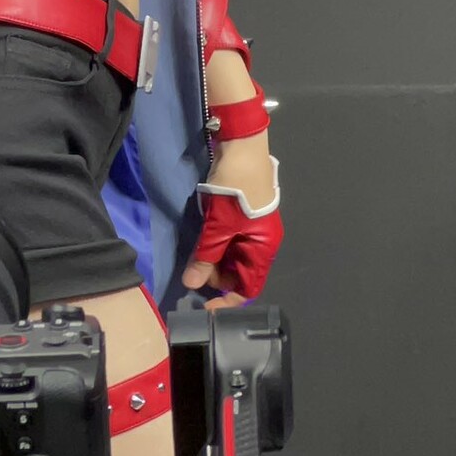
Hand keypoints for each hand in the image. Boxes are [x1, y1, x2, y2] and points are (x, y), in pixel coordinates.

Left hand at [183, 145, 281, 309]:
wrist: (241, 148)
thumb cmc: (236, 189)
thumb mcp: (219, 226)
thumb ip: (206, 256)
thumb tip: (191, 283)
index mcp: (263, 248)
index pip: (248, 286)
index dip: (227, 299)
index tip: (204, 307)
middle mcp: (260, 243)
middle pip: (238, 272)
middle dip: (215, 278)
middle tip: (191, 275)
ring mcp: (249, 230)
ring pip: (230, 256)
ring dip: (212, 261)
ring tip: (192, 262)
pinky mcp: (237, 218)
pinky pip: (226, 241)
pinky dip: (213, 247)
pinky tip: (198, 247)